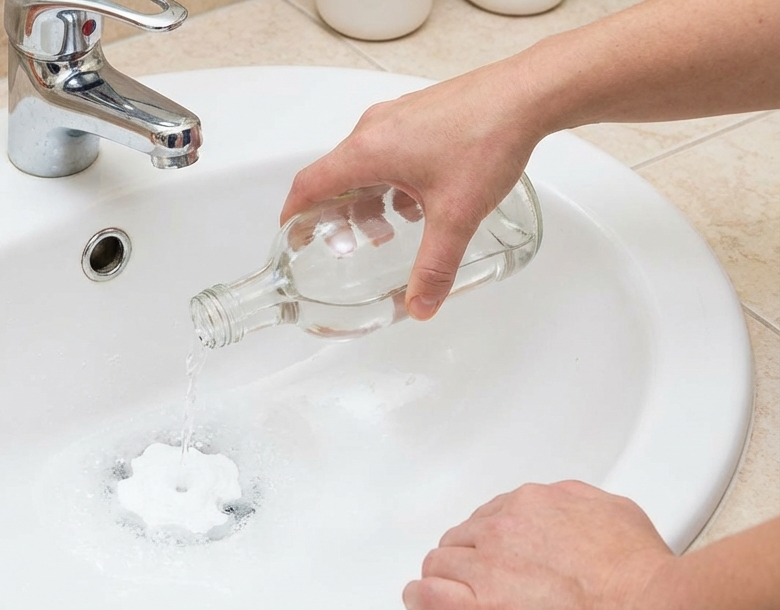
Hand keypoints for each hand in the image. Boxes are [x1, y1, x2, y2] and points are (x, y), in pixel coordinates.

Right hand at [281, 63, 544, 319]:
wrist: (528, 94)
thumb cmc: (486, 140)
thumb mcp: (456, 215)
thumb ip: (435, 266)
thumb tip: (421, 305)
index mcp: (367, 151)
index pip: (309, 184)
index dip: (294, 213)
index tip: (291, 234)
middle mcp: (374, 129)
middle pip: (337, 175)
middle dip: (340, 212)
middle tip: (350, 242)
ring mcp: (398, 116)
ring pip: (366, 162)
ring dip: (369, 196)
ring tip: (391, 226)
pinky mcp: (420, 113)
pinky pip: (390, 148)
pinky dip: (392, 177)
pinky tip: (422, 198)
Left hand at [403, 480, 675, 609]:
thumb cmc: (648, 576)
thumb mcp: (619, 514)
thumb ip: (583, 509)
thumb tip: (575, 516)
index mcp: (537, 502)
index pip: (495, 514)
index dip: (494, 537)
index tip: (497, 551)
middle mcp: (505, 526)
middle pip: (464, 536)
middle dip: (467, 555)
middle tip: (476, 576)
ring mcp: (488, 567)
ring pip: (440, 562)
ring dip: (441, 575)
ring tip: (442, 589)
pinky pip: (429, 595)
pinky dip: (421, 598)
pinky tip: (420, 601)